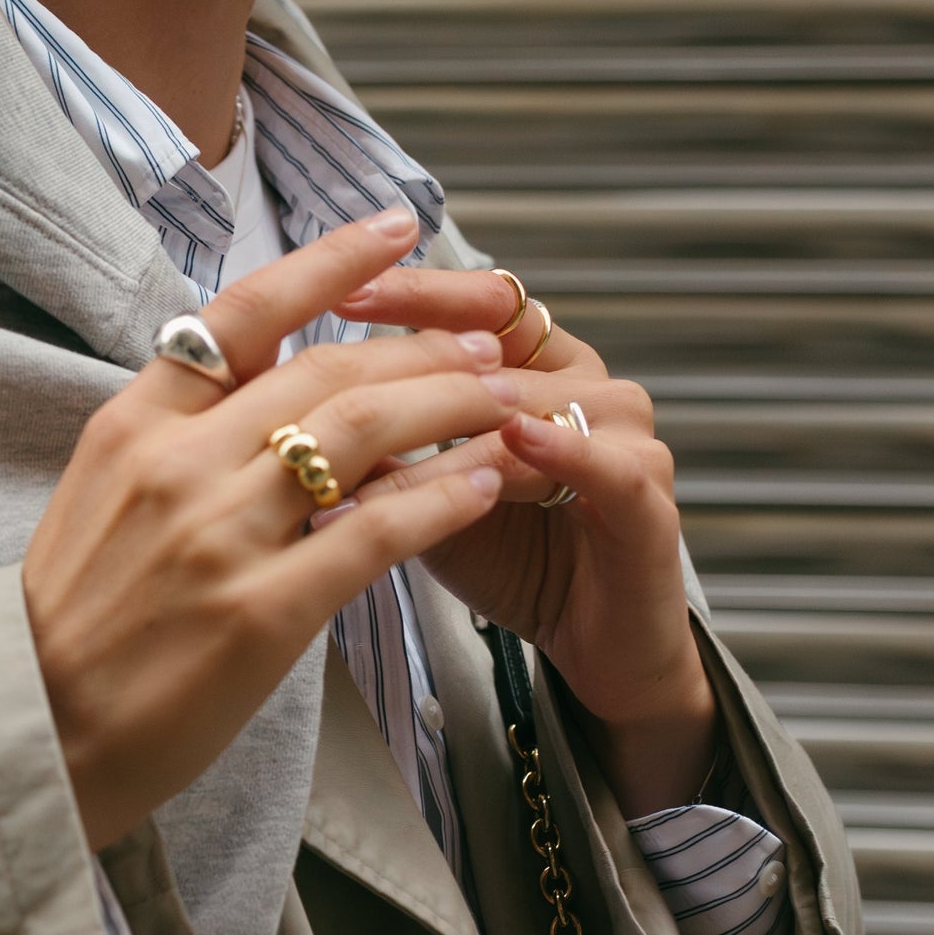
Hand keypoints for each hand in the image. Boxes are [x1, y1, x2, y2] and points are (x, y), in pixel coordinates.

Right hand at [23, 209, 516, 849]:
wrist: (26, 730)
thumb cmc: (72, 615)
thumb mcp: (102, 489)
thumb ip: (177, 429)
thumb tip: (262, 373)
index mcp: (133, 422)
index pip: (244, 312)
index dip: (329, 260)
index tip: (394, 228)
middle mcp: (176, 463)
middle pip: (325, 370)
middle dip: (419, 347)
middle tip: (482, 343)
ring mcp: (218, 535)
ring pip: (361, 435)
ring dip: (446, 406)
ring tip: (500, 398)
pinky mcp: (260, 614)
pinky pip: (373, 535)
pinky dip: (439, 500)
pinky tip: (484, 485)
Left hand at [337, 267, 715, 815]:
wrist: (593, 645)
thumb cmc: (504, 553)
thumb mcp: (420, 488)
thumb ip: (373, 441)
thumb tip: (285, 403)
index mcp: (532, 363)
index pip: (474, 300)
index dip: (410, 290)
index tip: (337, 289)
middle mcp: (583, 380)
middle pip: (498, 341)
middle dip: (414, 347)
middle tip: (338, 343)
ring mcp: (623, 431)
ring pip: (534, 402)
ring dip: (458, 418)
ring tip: (385, 431)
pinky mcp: (649, 495)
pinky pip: (600, 460)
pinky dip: (558, 448)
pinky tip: (514, 439)